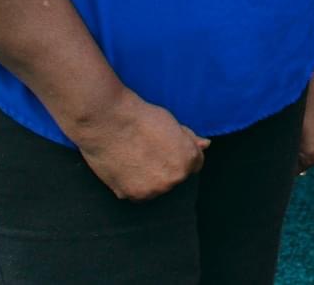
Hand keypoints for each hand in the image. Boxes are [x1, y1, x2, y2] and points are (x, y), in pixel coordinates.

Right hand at [69, 88, 207, 200]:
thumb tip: (206, 145)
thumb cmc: (142, 118)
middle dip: (167, 167)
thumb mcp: (173, 123)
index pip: (195, 165)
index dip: (181, 154)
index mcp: (187, 161)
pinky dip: (133, 184)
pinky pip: (137, 193)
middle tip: (149, 150)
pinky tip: (126, 166)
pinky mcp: (130, 196)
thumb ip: (190, 139)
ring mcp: (151, 190)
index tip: (168, 148)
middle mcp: (173, 179)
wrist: (108, 122)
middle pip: (175, 177)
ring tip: (136, 158)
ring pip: (156, 187)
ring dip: (150, 178)